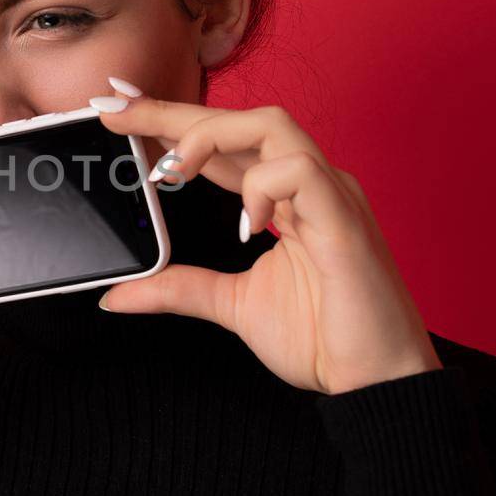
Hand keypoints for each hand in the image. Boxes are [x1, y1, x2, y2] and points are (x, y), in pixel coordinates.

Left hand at [90, 83, 439, 394]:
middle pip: (241, 121)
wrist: (377, 385)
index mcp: (287, 200)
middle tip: (118, 110)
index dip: (175, 123)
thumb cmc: (324, 340)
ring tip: (172, 170)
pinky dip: (262, 186)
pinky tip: (246, 222)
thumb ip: (180, 289)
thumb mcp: (233, 306)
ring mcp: (332, 196)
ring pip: (272, 126)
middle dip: (176, 112)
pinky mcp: (344, 221)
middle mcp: (311, 186)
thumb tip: (117, 296)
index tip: (120, 110)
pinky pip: (301, 171)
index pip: (225, 145)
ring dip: (211, 136)